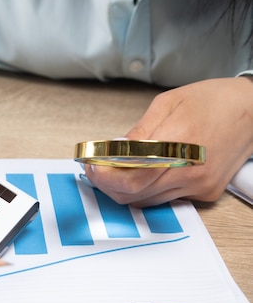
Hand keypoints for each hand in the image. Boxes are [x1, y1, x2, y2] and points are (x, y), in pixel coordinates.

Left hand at [85, 77, 252, 206]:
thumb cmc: (212, 101)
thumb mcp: (166, 105)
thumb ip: (137, 134)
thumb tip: (112, 152)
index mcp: (177, 145)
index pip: (129, 178)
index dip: (103, 177)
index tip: (90, 166)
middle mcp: (189, 172)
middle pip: (133, 195)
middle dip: (107, 185)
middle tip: (96, 169)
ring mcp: (199, 186)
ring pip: (147, 201)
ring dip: (125, 189)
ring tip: (115, 170)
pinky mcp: (206, 193)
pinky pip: (166, 199)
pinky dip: (147, 190)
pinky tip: (142, 174)